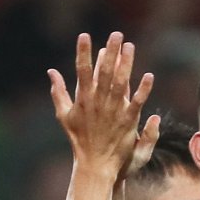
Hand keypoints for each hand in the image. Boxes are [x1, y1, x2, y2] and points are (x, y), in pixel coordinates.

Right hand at [48, 32, 154, 177]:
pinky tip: (149, 75)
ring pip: (121, 83)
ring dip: (126, 64)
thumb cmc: (79, 141)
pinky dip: (143, 90)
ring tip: (130, 46)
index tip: (84, 36)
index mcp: (83, 100)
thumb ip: (58, 93)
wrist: (94, 165)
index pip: (82, 71)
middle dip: (110, 52)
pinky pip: (137, 103)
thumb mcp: (64, 116)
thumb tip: (51, 72)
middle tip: (116, 34)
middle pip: (104, 72)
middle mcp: (98, 103)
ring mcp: (114, 112)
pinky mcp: (128, 122)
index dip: (83, 53)